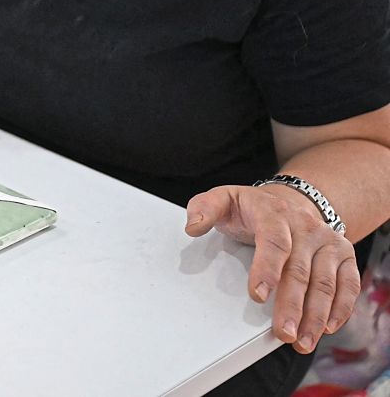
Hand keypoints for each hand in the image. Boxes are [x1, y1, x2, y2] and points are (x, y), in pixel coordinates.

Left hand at [185, 184, 360, 352]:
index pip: (274, 242)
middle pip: (300, 270)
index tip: (257, 296)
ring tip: (301, 341)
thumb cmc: (251, 209)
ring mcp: (327, 241)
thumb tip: (193, 226)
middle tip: (282, 332)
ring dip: (315, 316)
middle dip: (292, 305)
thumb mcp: (224, 200)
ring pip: (325, 282)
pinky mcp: (344, 255)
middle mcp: (305, 226)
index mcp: (273, 212)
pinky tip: (327, 328)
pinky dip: (341, 308)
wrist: (289, 202)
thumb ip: (204, 208)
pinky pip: (348, 284)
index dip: (267, 269)